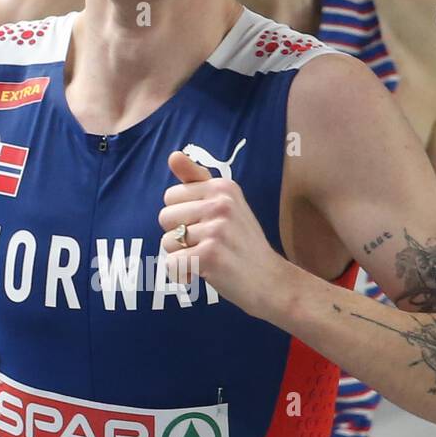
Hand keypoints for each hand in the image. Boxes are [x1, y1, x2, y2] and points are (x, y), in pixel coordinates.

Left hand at [158, 151, 285, 318]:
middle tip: (208, 245)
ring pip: (167, 242)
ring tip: (209, 259)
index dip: (182, 217)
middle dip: (179, 236)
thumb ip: (197, 180)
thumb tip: (173, 155)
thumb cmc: (243, 243)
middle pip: (164, 217)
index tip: (207, 227)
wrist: (271, 281)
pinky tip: (203, 274)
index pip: (171, 196)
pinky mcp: (210, 256)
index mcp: (223, 187)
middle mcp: (221, 204)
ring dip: (182, 256)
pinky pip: (172, 264)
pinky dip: (182, 274)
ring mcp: (217, 229)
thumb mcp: (227, 204)